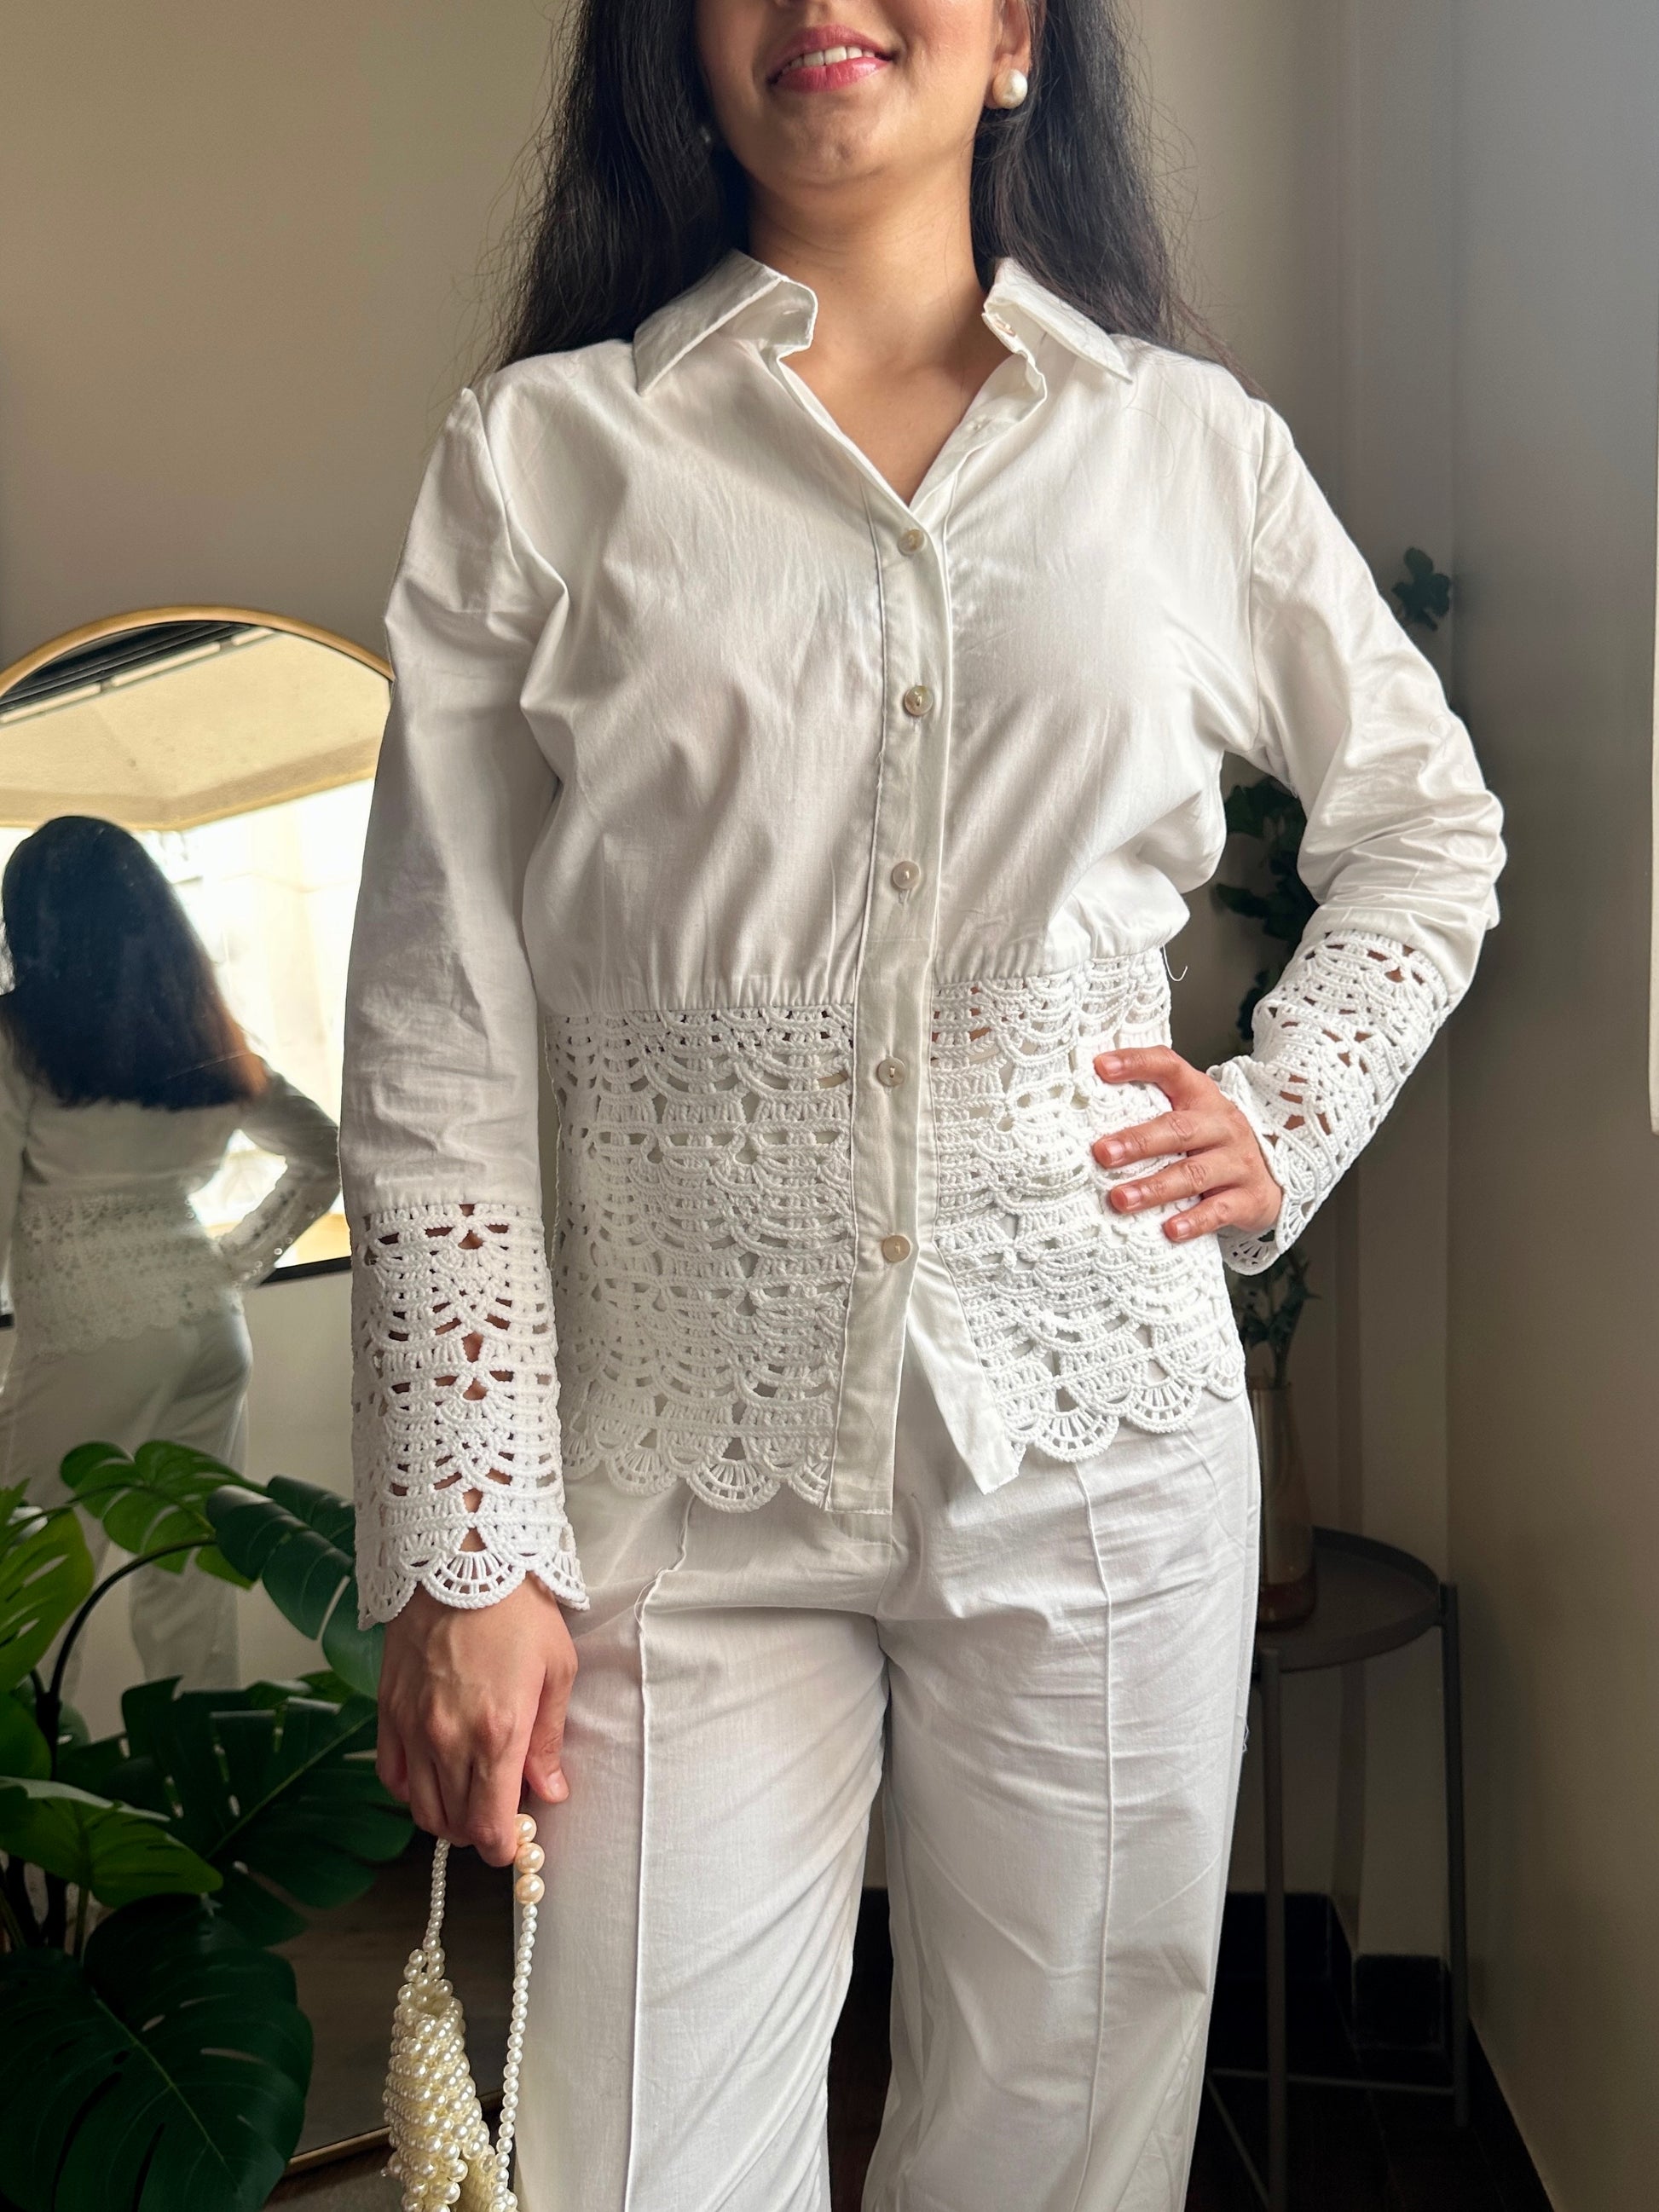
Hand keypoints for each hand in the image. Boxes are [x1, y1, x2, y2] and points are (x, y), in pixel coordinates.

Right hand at [376, 1577, 575, 1866]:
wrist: (460, 1561)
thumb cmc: (517, 1610)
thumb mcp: (556, 1671)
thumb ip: (549, 1741)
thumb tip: (550, 1791)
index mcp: (497, 1734)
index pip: (489, 1827)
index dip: (502, 1848)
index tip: (515, 1843)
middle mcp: (448, 1740)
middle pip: (455, 1824)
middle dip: (479, 1832)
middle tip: (499, 1816)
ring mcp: (412, 1727)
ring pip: (421, 1808)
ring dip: (446, 1817)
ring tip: (469, 1798)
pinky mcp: (388, 1710)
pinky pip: (391, 1776)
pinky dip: (410, 1791)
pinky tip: (433, 1777)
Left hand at [1091, 1046, 1283, 1242]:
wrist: (1275, 1176)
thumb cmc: (1214, 1143)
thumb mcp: (1191, 1117)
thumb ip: (1152, 1109)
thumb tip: (1083, 1112)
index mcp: (1202, 1097)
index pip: (1170, 1069)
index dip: (1136, 1064)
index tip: (1100, 1067)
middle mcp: (1222, 1125)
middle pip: (1179, 1129)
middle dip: (1138, 1141)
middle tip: (1102, 1153)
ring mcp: (1238, 1162)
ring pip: (1194, 1174)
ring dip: (1154, 1187)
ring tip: (1121, 1199)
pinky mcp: (1249, 1199)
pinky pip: (1219, 1211)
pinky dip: (1195, 1221)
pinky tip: (1170, 1230)